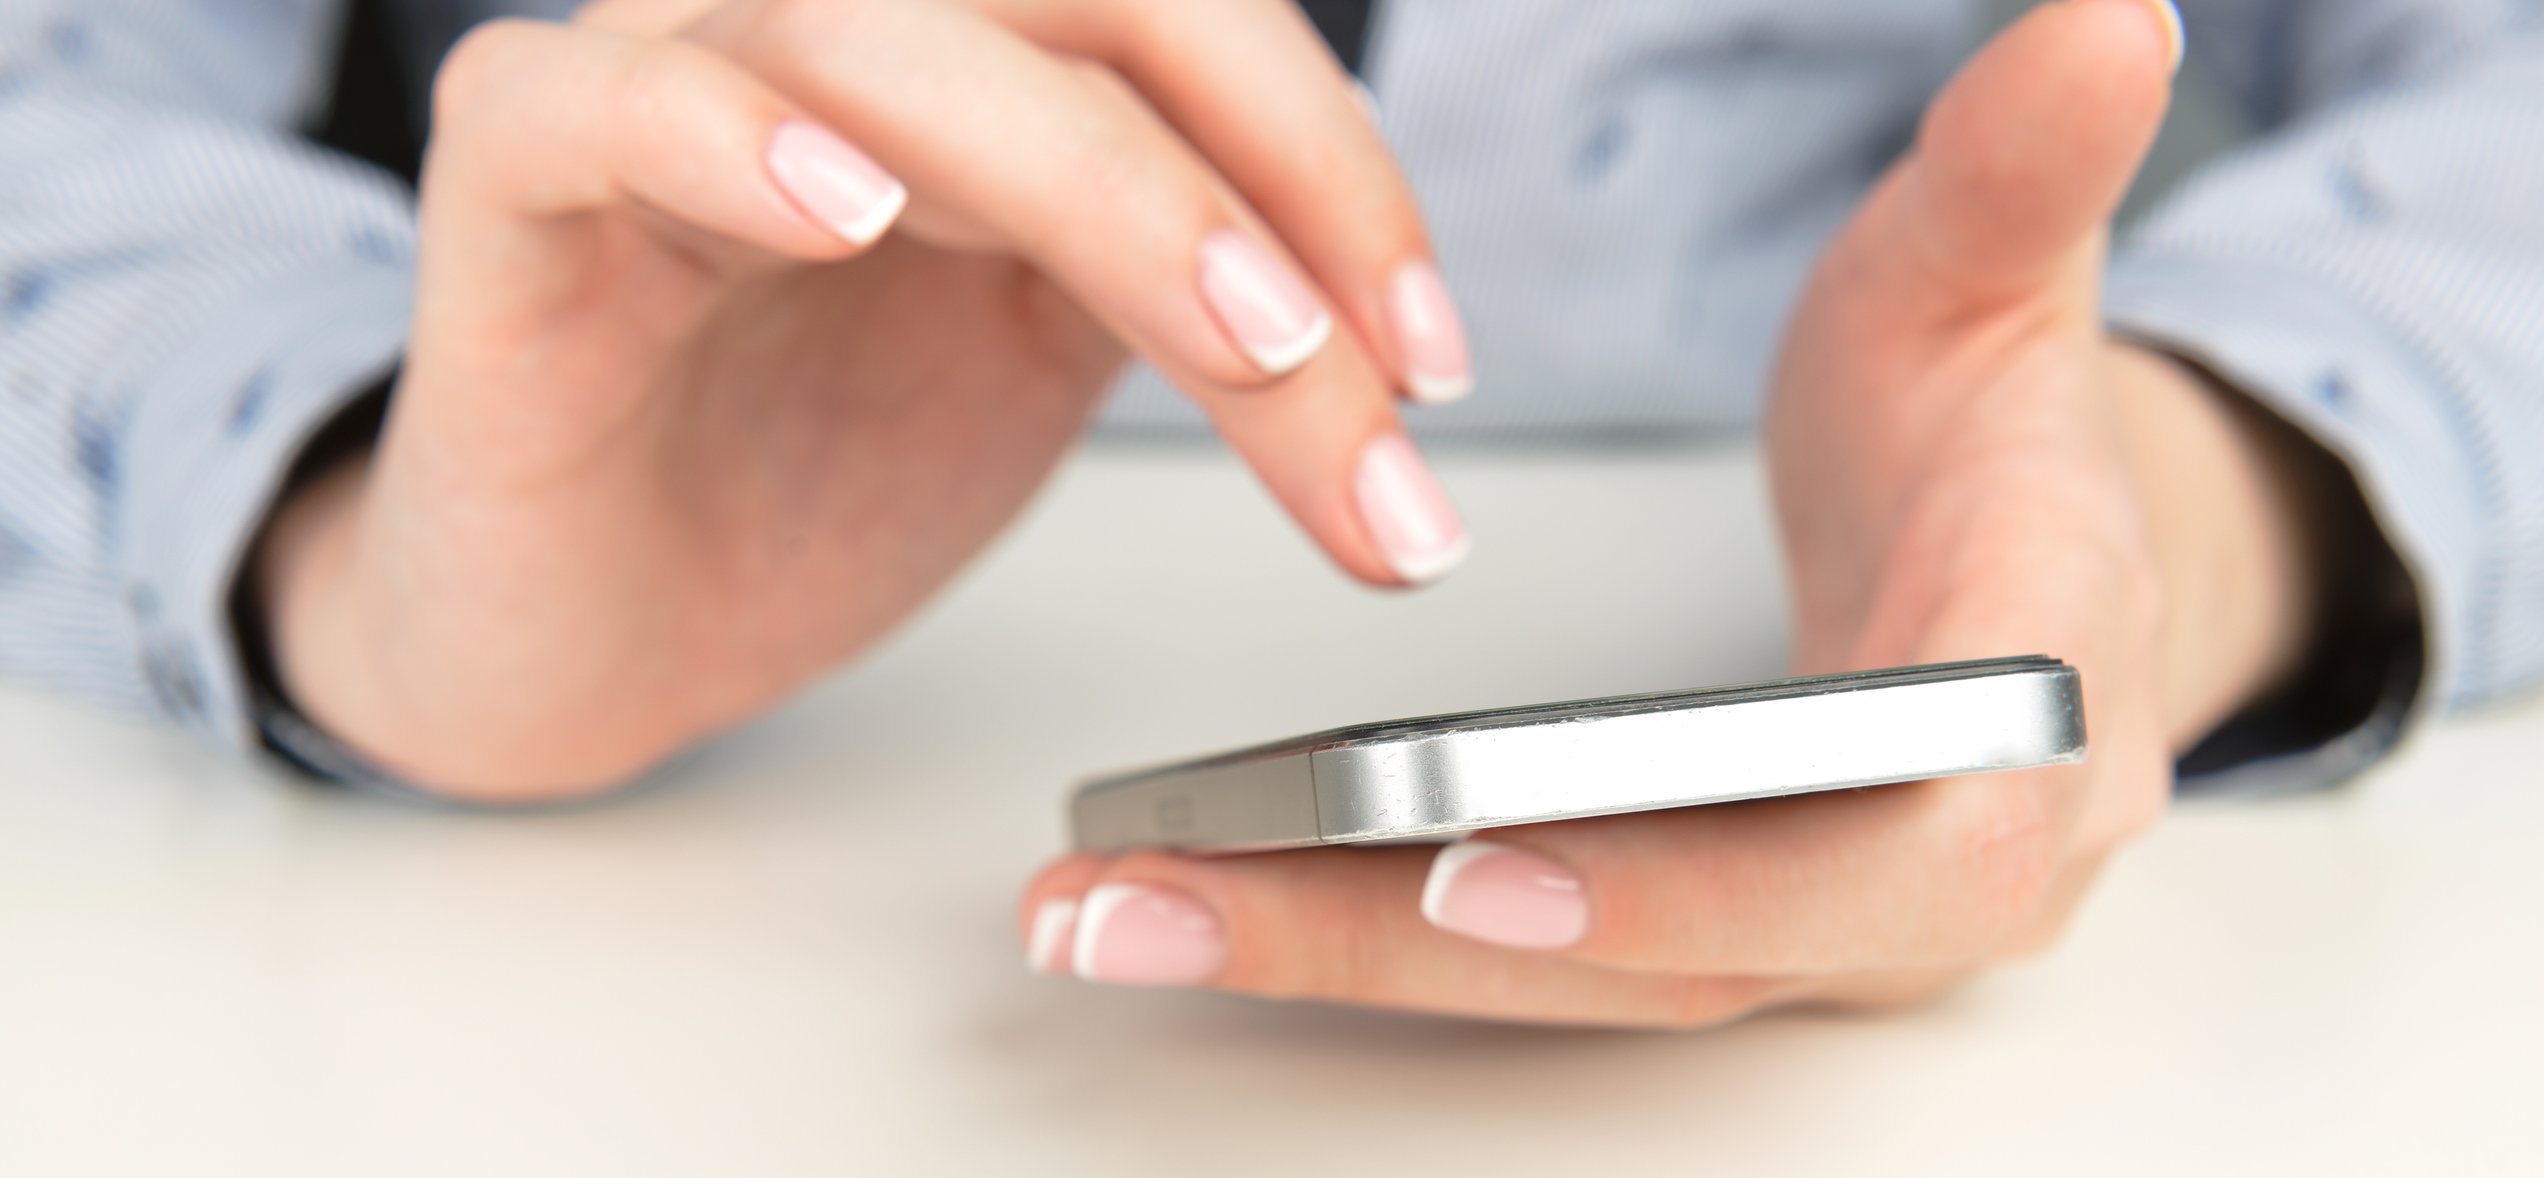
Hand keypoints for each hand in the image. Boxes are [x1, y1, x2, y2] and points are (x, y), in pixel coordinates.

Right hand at [256, 0, 1476, 798]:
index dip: (1332, 161)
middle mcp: (829, 39)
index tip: (1431, 361)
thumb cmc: (804, 478)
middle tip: (1357, 370)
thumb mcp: (1051, 370)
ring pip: (880, 38)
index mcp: (971, 69)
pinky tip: (847, 209)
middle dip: (1257, 184)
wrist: (601, 629)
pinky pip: (592, 100)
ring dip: (1096, 182)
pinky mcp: (512, 188)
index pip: (1179, 23)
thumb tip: (1393, 331)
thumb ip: (1186, 289)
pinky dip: (721, 132)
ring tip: (1231, 339)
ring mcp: (663, 85)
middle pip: (1075, 0)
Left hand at [1018, 0, 2336, 1025]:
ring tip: (1111, 913)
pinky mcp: (1716, 928)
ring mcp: (1825, 921)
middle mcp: (1943, 864)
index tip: (1477, 864)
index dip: (1702, 876)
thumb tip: (2113, 21)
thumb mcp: (2000, 284)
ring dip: (1339, 958)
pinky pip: (1538, 956)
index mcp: (2033, 703)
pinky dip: (1364, 934)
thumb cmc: (2005, 431)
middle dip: (1416, 947)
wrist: (2029, 567)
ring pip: (1580, 986)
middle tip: (1165, 907)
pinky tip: (1195, 899)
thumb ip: (2031, 170)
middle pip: (1686, 960)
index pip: (1900, 837)